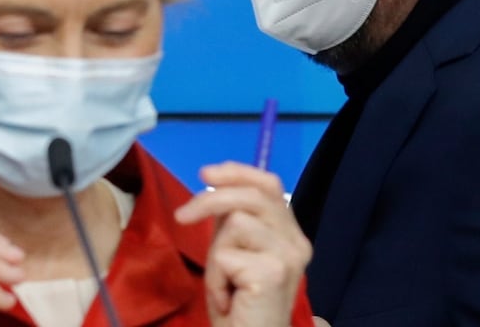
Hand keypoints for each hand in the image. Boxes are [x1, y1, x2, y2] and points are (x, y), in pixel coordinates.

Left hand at [175, 162, 311, 326]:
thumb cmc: (240, 307)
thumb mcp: (234, 254)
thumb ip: (233, 223)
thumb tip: (214, 188)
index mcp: (291, 234)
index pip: (270, 185)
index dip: (238, 173)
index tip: (207, 174)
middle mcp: (297, 242)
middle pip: (253, 195)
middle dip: (210, 200)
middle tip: (181, 216)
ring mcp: (288, 256)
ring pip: (236, 223)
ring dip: (216, 254)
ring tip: (224, 283)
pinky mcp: (273, 271)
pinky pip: (226, 254)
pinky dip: (216, 277)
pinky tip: (227, 298)